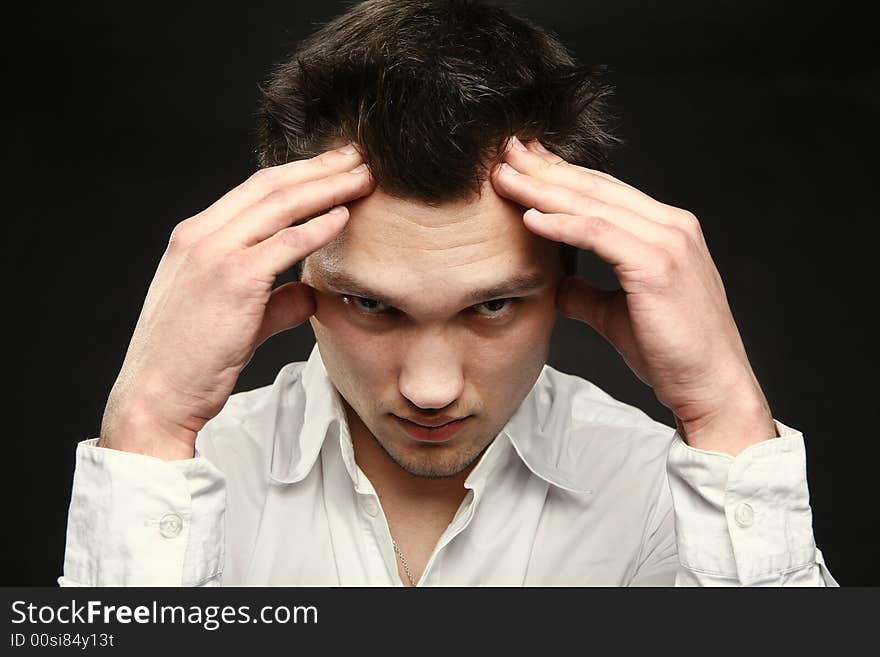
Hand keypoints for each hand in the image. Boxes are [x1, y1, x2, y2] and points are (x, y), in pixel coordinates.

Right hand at [99, 145, 374, 459]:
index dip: (299, 174)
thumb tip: (309, 294)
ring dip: (327, 187)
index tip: (333, 167)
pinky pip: (285, 243)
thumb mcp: (235, 318)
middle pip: (271, 185)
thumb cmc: (192, 360)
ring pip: (280, 204)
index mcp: (196, 236)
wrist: (158, 395)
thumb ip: (275, 300)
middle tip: (358, 156)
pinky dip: (318, 227)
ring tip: (363, 177)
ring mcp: (214, 252)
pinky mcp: (233, 278)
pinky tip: (344, 217)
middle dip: (319, 167)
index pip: (254, 190)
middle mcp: (201, 234)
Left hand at [491, 136, 775, 455]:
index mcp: (665, 230)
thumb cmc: (670, 353)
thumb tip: (559, 284)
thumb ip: (589, 293)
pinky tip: (529, 217)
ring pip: (593, 204)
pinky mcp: (657, 265)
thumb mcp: (618, 314)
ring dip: (543, 188)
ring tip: (503, 177)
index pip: (604, 191)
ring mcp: (667, 242)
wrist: (710, 387)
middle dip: (545, 168)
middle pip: (594, 187)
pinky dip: (561, 223)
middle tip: (505, 150)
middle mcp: (670, 226)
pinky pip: (598, 234)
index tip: (522, 162)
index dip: (560, 173)